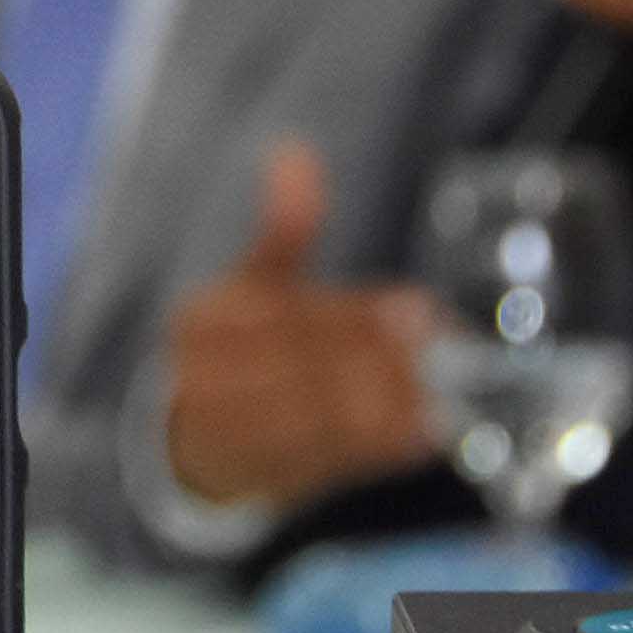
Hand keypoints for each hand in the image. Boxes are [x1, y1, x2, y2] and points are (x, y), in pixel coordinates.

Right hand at [162, 143, 440, 509]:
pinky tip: (424, 433)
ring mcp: (230, 434)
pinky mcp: (266, 478)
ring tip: (440, 393)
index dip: (358, 315)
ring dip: (389, 404)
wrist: (192, 446)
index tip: (419, 309)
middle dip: (380, 357)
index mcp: (203, 319)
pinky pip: (334, 460)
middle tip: (440, 347)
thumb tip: (293, 154)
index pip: (289, 316)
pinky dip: (384, 448)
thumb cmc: (240, 351)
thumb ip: (283, 226)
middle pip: (307, 365)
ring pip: (322, 416)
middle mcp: (203, 377)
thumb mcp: (254, 282)